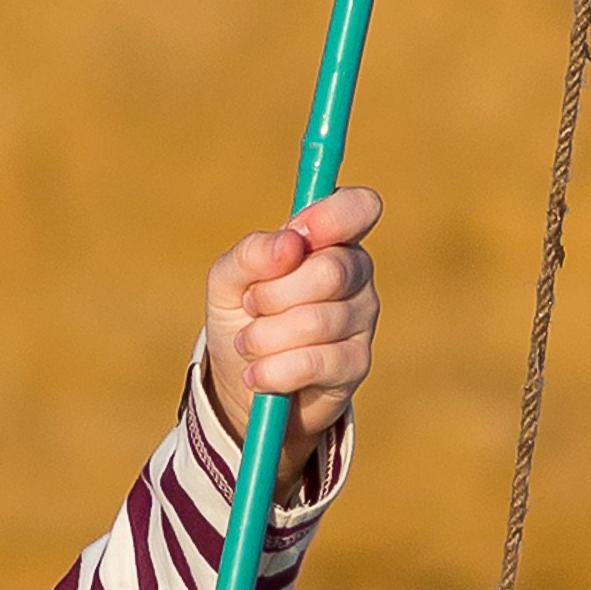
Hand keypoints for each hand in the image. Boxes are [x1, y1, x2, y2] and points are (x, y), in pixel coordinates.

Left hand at [202, 185, 380, 499]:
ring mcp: (362, 319)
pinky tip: (255, 374)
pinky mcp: (356, 364)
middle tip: (252, 306)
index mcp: (331, 238)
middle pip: (329, 272)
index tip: (295, 236)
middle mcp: (356, 273)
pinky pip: (313, 363)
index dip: (331, 217)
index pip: (359, 208)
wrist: (244, 382)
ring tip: (248, 344)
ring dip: (263, 337)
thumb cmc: (243, 317)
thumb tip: (288, 243)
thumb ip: (252, 254)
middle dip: (272, 295)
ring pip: (315, 322)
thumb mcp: (229, 281)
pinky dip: (272, 371)